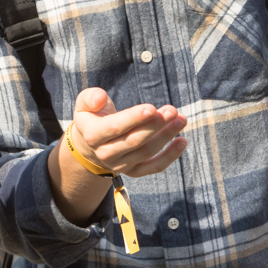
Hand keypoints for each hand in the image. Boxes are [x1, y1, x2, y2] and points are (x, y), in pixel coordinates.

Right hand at [70, 87, 186, 177]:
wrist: (90, 145)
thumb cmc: (92, 116)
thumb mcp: (84, 104)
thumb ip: (90, 97)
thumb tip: (100, 97)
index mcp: (92, 135)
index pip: (115, 127)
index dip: (133, 118)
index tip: (152, 108)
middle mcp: (106, 153)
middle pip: (134, 141)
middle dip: (155, 125)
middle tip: (171, 110)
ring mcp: (120, 165)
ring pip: (147, 152)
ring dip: (166, 136)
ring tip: (181, 119)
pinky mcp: (134, 171)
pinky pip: (154, 167)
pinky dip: (170, 156)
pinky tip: (182, 140)